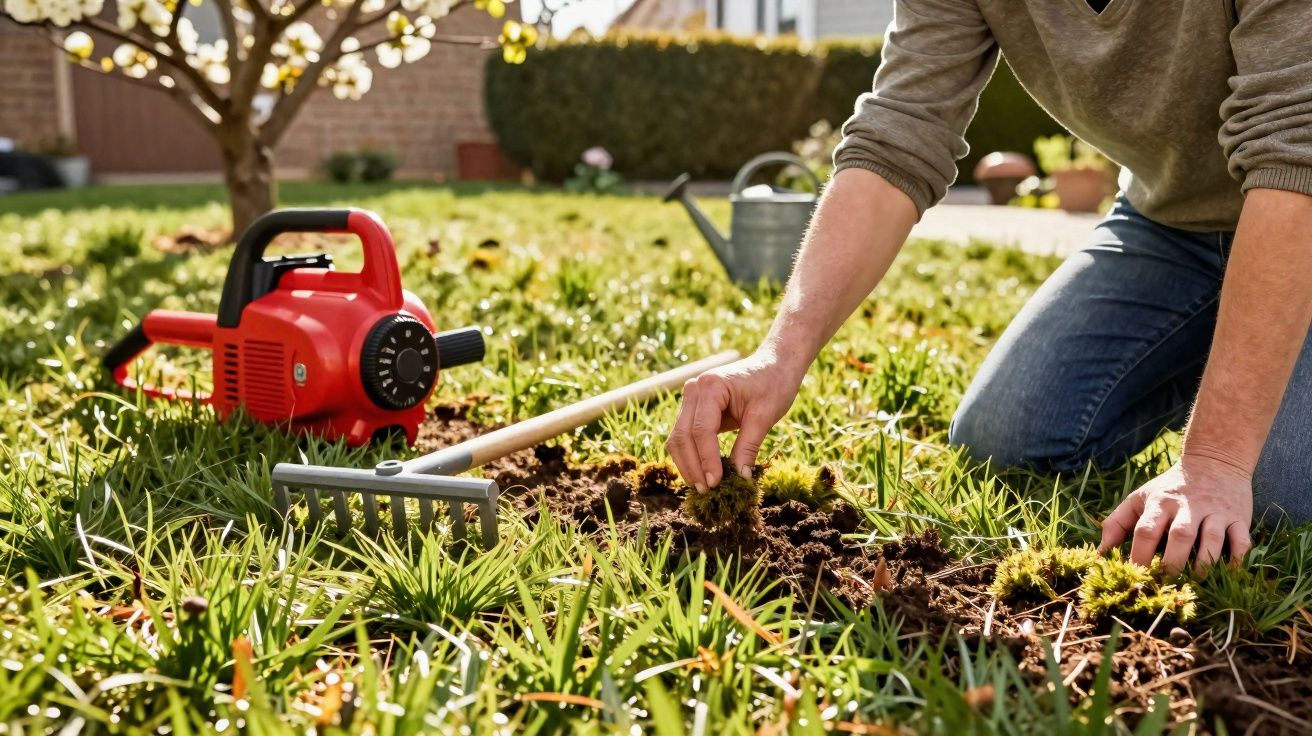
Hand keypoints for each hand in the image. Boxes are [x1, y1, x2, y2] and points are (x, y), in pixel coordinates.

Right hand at [666, 350, 804, 491]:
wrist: (775, 365)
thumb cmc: (773, 385)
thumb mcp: (765, 416)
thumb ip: (748, 447)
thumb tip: (739, 479)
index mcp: (710, 386)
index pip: (701, 430)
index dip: (706, 460)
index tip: (716, 483)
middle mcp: (693, 389)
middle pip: (682, 436)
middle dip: (692, 466)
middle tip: (706, 492)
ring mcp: (690, 398)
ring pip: (679, 438)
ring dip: (688, 464)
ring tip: (703, 488)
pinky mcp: (693, 409)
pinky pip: (686, 436)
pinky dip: (692, 456)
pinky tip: (702, 474)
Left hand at [1098, 454, 1253, 574]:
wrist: (1214, 461)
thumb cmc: (1169, 488)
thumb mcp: (1140, 498)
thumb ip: (1117, 524)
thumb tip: (1099, 555)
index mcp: (1160, 503)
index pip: (1146, 530)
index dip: (1139, 555)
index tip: (1135, 576)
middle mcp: (1188, 506)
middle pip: (1180, 536)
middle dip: (1172, 563)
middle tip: (1165, 583)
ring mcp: (1215, 512)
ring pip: (1212, 539)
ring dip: (1204, 564)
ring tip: (1194, 581)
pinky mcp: (1239, 517)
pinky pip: (1241, 540)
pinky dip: (1237, 559)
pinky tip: (1227, 573)